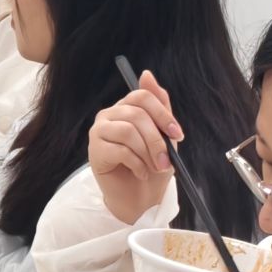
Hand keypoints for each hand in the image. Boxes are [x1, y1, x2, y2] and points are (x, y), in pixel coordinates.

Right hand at [89, 69, 181, 224]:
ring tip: (153, 167)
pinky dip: (137, 164)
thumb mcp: (163, 135)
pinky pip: (120, 150)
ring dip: (147, 153)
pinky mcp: (94, 150)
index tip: (177, 134)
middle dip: (157, 140)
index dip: (162, 114)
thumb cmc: (152, 165)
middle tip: (166, 160)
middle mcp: (109, 116)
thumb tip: (146, 74)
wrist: (140, 196)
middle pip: (136, 114)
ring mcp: (99, 132)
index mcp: (125, 108)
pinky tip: (140, 171)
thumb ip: (159, 107)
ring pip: (128, 132)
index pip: (142, 96)